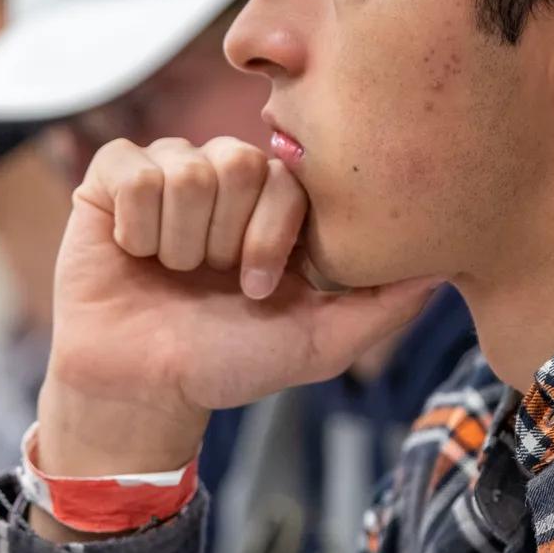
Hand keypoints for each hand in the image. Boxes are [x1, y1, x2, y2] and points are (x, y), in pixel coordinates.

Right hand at [36, 137, 435, 488]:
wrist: (143, 390)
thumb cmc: (226, 363)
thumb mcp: (318, 342)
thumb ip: (382, 306)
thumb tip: (443, 267)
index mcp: (271, 204)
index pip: (286, 176)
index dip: (269, 235)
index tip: (256, 287)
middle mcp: (222, 177)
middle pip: (235, 162)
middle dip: (222, 239)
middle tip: (208, 280)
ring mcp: (166, 173)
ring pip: (185, 169)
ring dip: (177, 241)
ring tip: (168, 271)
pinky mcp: (110, 179)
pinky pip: (132, 171)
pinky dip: (136, 225)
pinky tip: (134, 253)